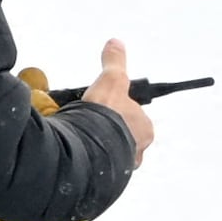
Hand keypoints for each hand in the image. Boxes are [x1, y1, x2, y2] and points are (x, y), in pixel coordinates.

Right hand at [81, 41, 156, 159]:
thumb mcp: (111, 80)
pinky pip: (99, 168)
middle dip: (109, 132)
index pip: (135, 118)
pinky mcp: (105, 177)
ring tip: (80, 137)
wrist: (90, 148)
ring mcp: (121, 166)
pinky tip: (77, 152)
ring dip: (98, 147)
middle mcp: (137, 150)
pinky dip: (89, 161)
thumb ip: (114, 62)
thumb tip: (116, 43)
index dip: (119, 112)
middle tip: (91, 123)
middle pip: (124, 138)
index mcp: (144, 129)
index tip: (106, 110)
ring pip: (111, 154)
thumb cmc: (108, 117)